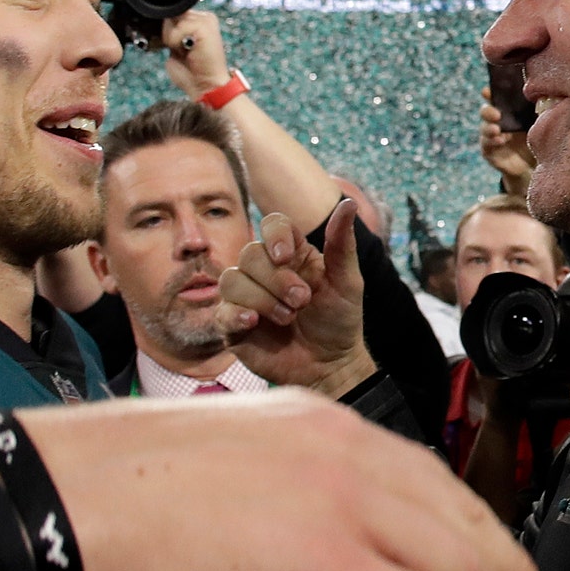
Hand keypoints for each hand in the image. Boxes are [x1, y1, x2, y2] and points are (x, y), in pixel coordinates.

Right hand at [4, 390, 556, 570]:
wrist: (72, 500)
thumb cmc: (120, 487)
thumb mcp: (224, 450)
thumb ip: (281, 477)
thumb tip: (304, 526)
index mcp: (317, 422)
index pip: (423, 473)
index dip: (471, 521)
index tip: (495, 552)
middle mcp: (346, 453)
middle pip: (457, 515)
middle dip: (506, 565)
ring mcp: (347, 508)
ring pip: (460, 564)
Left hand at [162, 9, 233, 98]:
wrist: (207, 87)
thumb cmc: (192, 74)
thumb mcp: (175, 48)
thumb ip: (170, 33)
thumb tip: (162, 21)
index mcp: (198, 22)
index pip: (174, 14)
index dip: (166, 30)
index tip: (173, 47)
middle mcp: (204, 18)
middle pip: (173, 14)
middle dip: (169, 34)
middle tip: (181, 52)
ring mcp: (206, 21)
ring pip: (174, 19)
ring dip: (172, 39)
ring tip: (186, 53)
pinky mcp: (205, 26)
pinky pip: (179, 27)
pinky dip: (176, 41)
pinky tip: (187, 51)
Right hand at [216, 200, 374, 397]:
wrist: (331, 366)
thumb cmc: (340, 321)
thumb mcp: (347, 282)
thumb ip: (342, 244)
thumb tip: (348, 204)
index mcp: (291, 254)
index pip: (272, 224)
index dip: (274, 235)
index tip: (286, 256)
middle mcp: (264, 271)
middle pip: (249, 254)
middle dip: (275, 278)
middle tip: (302, 301)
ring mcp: (247, 298)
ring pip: (231, 280)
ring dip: (261, 298)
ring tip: (288, 318)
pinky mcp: (235, 326)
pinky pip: (221, 312)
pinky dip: (236, 315)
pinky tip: (254, 323)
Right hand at [479, 87, 534, 197]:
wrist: (535, 165)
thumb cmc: (538, 139)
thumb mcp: (540, 123)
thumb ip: (539, 111)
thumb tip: (544, 98)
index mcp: (507, 110)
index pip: (496, 98)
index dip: (489, 93)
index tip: (487, 91)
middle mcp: (497, 122)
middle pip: (485, 111)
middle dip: (488, 111)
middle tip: (497, 115)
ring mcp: (492, 137)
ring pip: (484, 128)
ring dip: (489, 128)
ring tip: (497, 130)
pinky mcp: (490, 152)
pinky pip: (487, 145)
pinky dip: (492, 142)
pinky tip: (500, 141)